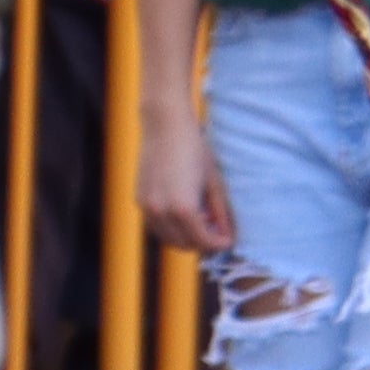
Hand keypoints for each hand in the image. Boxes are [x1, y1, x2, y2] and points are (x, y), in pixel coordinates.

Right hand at [140, 102, 232, 255]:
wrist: (165, 125)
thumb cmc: (195, 149)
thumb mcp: (213, 182)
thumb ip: (220, 212)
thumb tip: (227, 235)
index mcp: (183, 208)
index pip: (203, 241)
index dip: (219, 244)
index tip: (229, 240)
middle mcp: (162, 212)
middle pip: (185, 245)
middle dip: (203, 244)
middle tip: (217, 232)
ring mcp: (147, 207)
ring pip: (168, 239)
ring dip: (186, 238)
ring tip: (202, 220)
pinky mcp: (140, 200)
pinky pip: (157, 226)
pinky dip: (171, 228)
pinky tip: (185, 212)